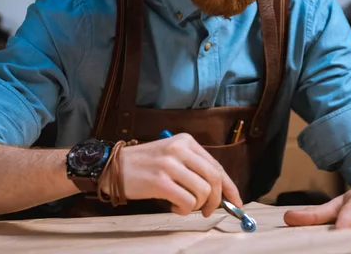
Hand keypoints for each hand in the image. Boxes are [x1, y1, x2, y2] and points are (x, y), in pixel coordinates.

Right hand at [100, 133, 241, 216]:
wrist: (113, 166)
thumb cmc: (144, 165)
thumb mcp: (172, 156)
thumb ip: (194, 168)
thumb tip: (219, 191)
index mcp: (186, 141)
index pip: (216, 165)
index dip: (229, 186)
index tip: (236, 200)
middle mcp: (179, 149)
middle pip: (214, 178)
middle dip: (215, 200)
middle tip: (207, 210)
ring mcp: (170, 164)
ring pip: (202, 192)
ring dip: (196, 205)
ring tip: (182, 204)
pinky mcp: (160, 181)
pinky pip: (186, 201)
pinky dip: (184, 209)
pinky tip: (174, 206)